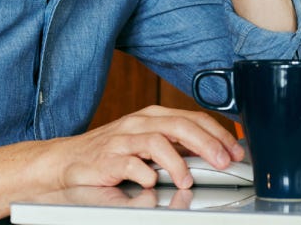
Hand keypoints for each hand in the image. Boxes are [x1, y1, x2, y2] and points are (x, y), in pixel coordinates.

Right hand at [43, 105, 244, 190]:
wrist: (66, 162)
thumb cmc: (110, 154)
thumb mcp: (146, 143)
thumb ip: (175, 145)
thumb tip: (211, 154)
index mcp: (153, 117)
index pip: (192, 118)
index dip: (217, 134)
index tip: (234, 151)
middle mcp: (139, 123)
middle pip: (180, 125)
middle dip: (207, 144)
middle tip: (223, 162)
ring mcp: (123, 139)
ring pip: (157, 141)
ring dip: (177, 162)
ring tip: (187, 180)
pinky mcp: (107, 159)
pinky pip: (130, 163)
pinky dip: (145, 174)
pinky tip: (152, 183)